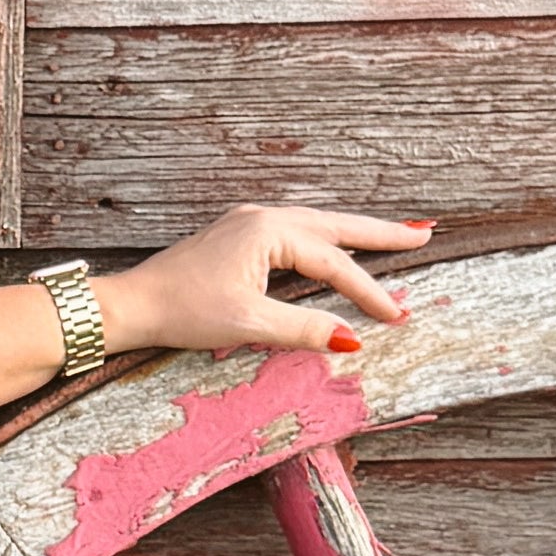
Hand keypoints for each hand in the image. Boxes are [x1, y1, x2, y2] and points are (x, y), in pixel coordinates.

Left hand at [105, 201, 433, 365]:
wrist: (131, 305)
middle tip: (424, 233)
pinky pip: (297, 234)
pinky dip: (325, 240)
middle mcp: (262, 218)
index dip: (367, 291)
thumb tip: (351, 337)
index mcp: (268, 231)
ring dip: (354, 233)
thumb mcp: (248, 324)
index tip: (396, 317)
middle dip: (380, 232)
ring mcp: (249, 224)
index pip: (333, 263)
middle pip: (335, 225)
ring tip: (393, 235)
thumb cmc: (183, 310)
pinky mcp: (239, 237)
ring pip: (316, 226)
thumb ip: (303, 328)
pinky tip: (335, 245)